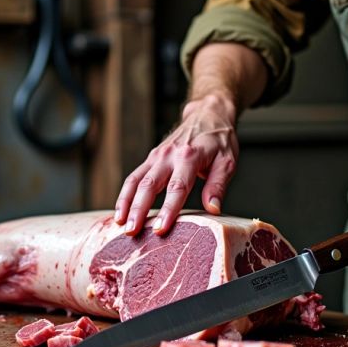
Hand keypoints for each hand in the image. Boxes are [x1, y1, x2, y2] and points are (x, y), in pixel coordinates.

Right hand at [114, 95, 238, 235]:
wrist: (208, 114)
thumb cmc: (219, 140)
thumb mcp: (227, 161)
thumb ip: (218, 185)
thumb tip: (213, 209)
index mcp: (189, 156)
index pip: (177, 187)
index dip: (168, 210)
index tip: (160, 229)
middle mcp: (169, 155)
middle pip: (149, 185)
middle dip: (139, 210)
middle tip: (132, 232)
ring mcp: (157, 156)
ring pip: (135, 181)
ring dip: (126, 203)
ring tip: (121, 225)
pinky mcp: (151, 158)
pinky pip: (134, 177)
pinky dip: (125, 195)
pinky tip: (121, 212)